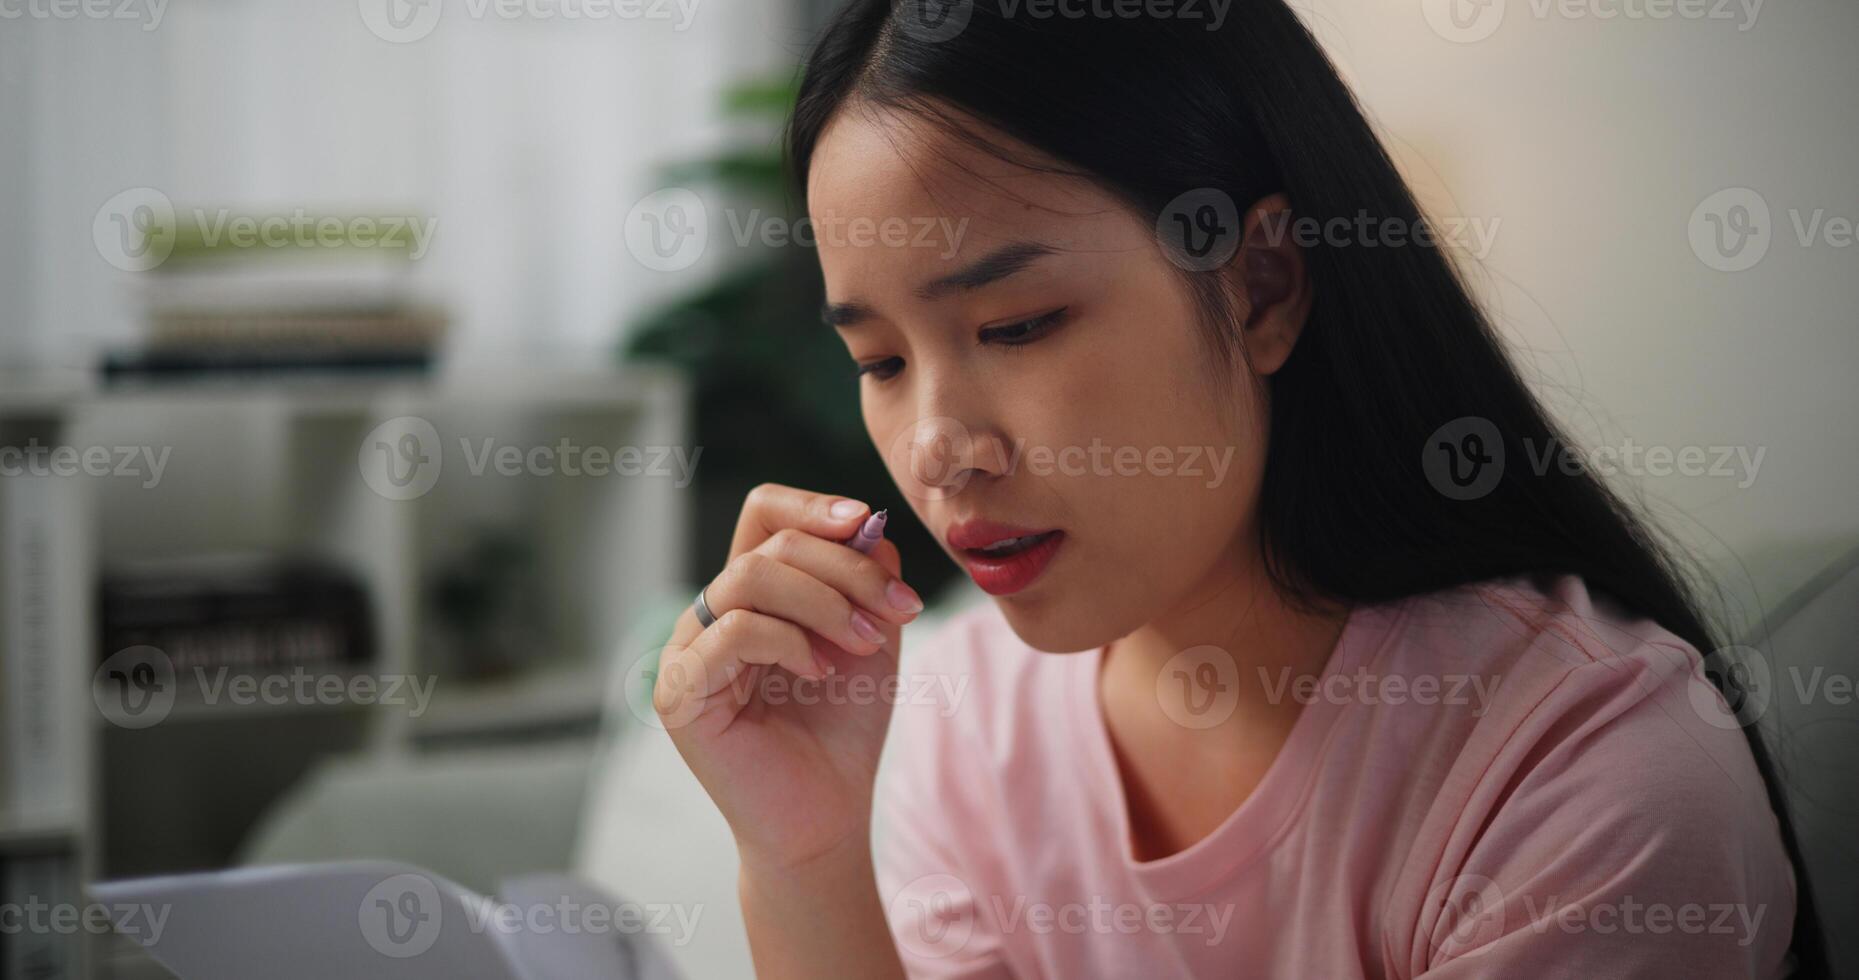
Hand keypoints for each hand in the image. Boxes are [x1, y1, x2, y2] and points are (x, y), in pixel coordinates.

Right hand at [655, 483, 924, 870]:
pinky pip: (732, 631)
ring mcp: (689, 653)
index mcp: (752, 594)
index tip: (865, 522)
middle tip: (898, 610)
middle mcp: (711, 615)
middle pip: (770, 545)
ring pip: (749, 578)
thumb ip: (867, 578)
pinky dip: (788, 642)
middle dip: (845, 569)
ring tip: (866, 643)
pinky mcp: (681, 694)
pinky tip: (818, 673)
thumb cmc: (842, 729)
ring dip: (824, 601)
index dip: (810, 505)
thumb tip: (867, 525)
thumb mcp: (871, 637)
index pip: (763, 514)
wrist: (827, 816)